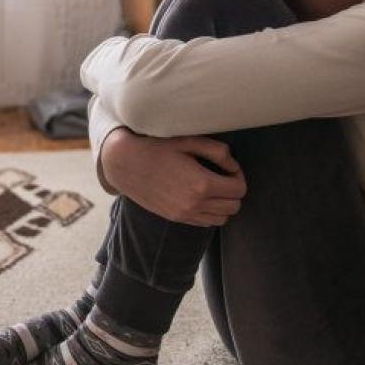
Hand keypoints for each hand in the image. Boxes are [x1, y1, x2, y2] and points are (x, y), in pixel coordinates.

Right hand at [100, 128, 246, 226]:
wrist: (125, 164)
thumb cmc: (157, 147)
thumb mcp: (189, 141)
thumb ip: (217, 151)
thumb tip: (233, 165)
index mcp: (202, 184)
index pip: (239, 189)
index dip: (238, 176)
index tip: (228, 167)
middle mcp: (195, 204)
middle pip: (234, 207)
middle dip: (234, 191)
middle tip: (223, 176)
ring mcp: (184, 214)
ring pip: (221, 219)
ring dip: (223, 204)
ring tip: (213, 188)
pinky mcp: (175, 218)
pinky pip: (204, 223)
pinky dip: (210, 212)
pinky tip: (200, 196)